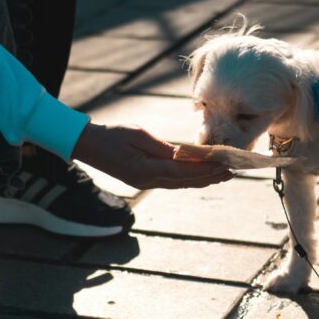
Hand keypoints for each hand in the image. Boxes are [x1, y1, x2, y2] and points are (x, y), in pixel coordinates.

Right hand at [72, 123, 233, 189]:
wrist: (87, 145)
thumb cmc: (112, 134)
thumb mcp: (139, 135)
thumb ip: (163, 147)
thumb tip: (184, 156)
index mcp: (145, 170)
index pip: (181, 171)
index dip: (204, 170)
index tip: (223, 166)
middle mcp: (147, 181)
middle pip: (184, 182)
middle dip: (209, 177)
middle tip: (231, 172)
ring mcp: (145, 183)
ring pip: (180, 184)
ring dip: (201, 179)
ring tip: (221, 175)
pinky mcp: (144, 180)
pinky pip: (171, 181)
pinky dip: (188, 178)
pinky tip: (200, 175)